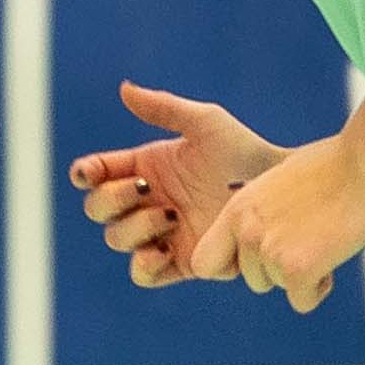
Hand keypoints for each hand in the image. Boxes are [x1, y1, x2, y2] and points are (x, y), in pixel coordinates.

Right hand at [67, 81, 279, 289]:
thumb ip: (163, 109)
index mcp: (144, 169)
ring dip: (135, 227)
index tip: (91, 172)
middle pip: (99, 210)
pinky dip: (142, 266)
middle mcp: (146, 203)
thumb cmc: (245, 151)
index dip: (85, 174)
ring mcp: (161, 234)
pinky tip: (160, 251)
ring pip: (117, 239)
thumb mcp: (205, 123)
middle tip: (144, 189)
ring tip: (172, 216)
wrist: (278, 189)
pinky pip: (144, 274)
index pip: (96, 174)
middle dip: (112, 200)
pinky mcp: (181, 262)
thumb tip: (124, 89)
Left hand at [174, 132, 364, 314]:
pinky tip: (334, 260)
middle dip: (281, 268)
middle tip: (310, 241)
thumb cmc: (335, 164)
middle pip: (253, 278)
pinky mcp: (298, 268)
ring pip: (280, 286)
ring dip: (303, 274)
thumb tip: (266, 227)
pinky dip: (319, 289)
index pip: (203, 262)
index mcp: (237, 210)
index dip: (229, 267)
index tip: (256, 257)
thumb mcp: (279, 180)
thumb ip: (262, 209)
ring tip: (326, 241)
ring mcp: (270, 251)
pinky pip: (302, 301)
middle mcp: (246, 232)